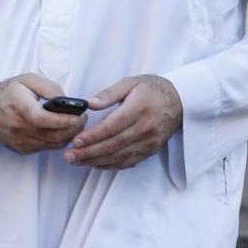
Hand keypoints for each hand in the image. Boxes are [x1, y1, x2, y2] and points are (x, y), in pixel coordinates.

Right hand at [0, 73, 86, 153]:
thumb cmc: (7, 92)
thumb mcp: (27, 79)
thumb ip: (49, 88)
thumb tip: (68, 101)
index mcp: (19, 107)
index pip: (44, 120)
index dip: (64, 120)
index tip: (79, 115)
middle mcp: (19, 128)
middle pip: (53, 136)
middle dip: (74, 128)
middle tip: (83, 118)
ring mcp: (20, 141)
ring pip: (53, 145)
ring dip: (68, 136)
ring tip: (75, 123)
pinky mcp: (22, 149)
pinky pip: (46, 148)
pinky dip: (57, 140)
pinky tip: (61, 130)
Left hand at [64, 75, 181, 169]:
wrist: (179, 101)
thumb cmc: (152, 89)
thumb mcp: (131, 82)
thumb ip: (109, 93)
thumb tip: (89, 104)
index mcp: (139, 109)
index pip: (113, 126)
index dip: (93, 136)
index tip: (75, 141)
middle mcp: (145, 129)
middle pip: (113, 145)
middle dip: (88, 152)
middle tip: (68, 156)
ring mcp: (148, 143)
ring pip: (119, 157)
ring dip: (95, 161)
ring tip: (76, 161)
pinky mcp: (150, 151)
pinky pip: (127, 162)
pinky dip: (109, 165)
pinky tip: (94, 164)